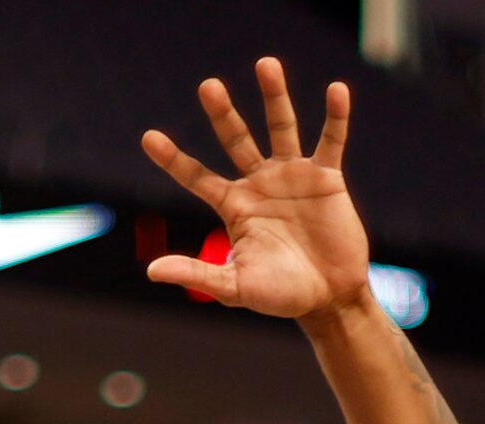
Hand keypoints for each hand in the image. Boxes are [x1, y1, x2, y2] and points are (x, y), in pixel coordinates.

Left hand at [142, 58, 370, 320]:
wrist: (329, 298)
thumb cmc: (280, 295)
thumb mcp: (235, 287)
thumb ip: (198, 275)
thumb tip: (153, 271)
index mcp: (233, 206)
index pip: (197, 177)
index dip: (173, 159)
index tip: (148, 138)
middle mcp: (259, 183)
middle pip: (236, 139)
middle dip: (223, 113)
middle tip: (207, 86)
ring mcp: (292, 175)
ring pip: (280, 127)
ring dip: (275, 96)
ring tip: (265, 64)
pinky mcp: (326, 178)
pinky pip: (330, 140)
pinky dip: (335, 117)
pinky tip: (336, 90)